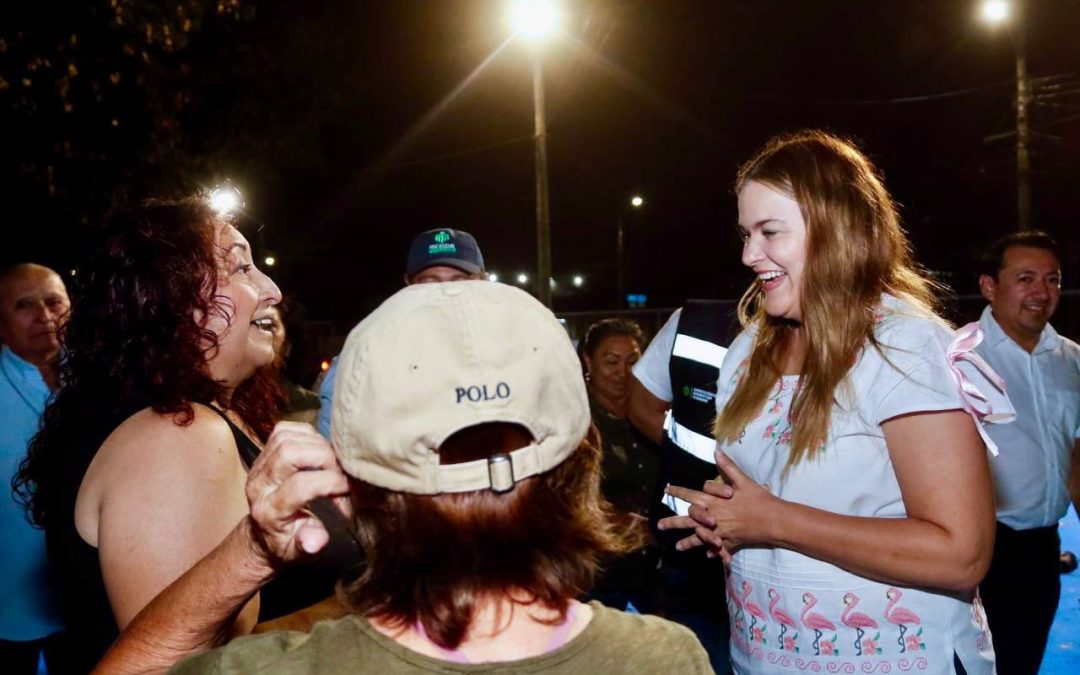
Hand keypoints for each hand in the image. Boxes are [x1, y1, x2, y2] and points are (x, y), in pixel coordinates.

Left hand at [245, 422, 351, 563]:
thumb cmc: (288, 541)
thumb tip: (315, 540)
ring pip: (287, 438)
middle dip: (324, 457)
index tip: (348, 490)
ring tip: (333, 462)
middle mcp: (259, 484)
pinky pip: (284, 429)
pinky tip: (319, 449)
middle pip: (289, 453)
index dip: (330, 482)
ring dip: (317, 444)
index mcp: (268, 511)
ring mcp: (259, 464)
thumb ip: (308, 544)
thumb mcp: (298, 552)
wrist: (263, 532)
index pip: (299, 486)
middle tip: (341, 472)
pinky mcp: (263, 450)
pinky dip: (307, 434)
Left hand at [658, 449, 778, 557]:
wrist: (774, 521)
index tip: (666, 490)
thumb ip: (728, 467)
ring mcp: (720, 532)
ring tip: (677, 547)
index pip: (690, 496)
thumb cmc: (759, 499)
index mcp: (714, 502)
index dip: (677, 492)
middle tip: (659, 525)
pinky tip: (707, 556)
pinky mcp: (730, 543)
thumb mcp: (744, 480)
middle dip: (672, 522)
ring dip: (687, 542)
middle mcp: (713, 518)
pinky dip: (712, 552)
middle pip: (688, 520)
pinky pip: (718, 549)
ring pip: (699, 538)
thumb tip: (716, 451)